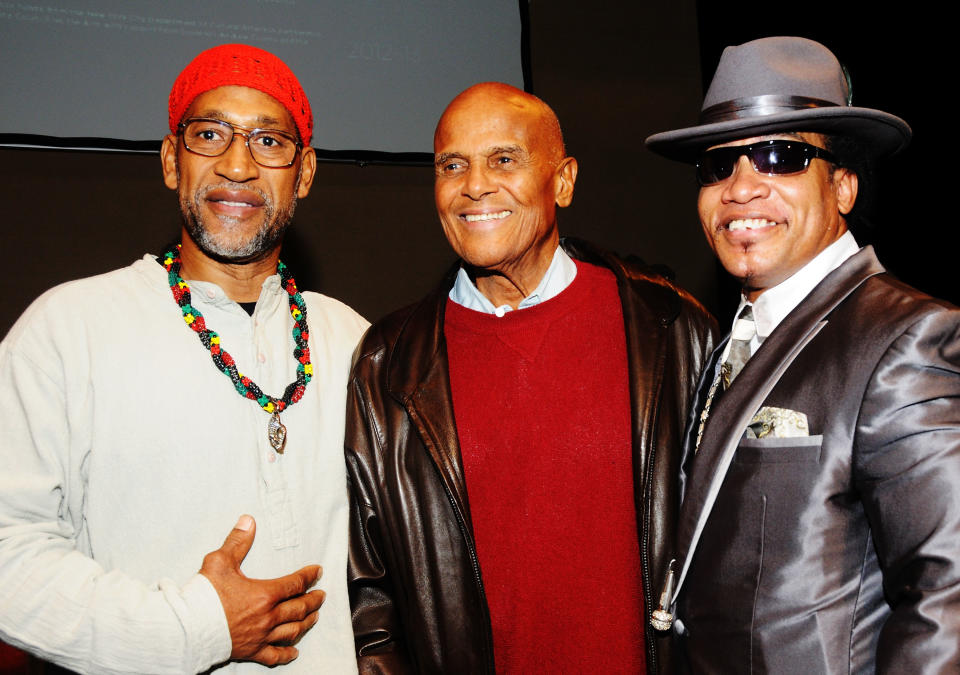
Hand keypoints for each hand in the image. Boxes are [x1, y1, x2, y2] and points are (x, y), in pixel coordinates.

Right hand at [200, 515, 325, 665]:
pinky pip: (274, 655)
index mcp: (264, 594)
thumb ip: (237, 541)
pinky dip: (287, 654)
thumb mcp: (220, 562)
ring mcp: (261, 636)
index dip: (309, 576)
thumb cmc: (203, 596)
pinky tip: (294, 652)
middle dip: (313, 600)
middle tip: (321, 595)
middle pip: (299, 608)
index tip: (318, 571)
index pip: (295, 583)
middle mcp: (268, 617)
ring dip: (306, 623)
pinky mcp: (251, 651)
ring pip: (292, 631)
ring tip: (314, 617)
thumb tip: (248, 520)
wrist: (187, 630)